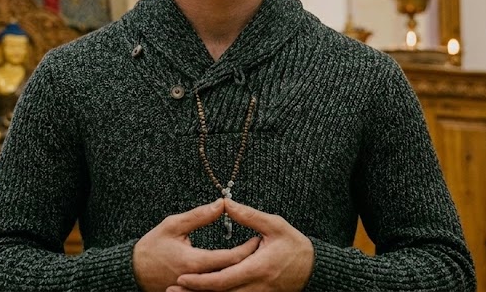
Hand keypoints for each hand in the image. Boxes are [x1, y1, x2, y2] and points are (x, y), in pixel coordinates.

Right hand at [133, 199, 260, 291]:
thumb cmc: (152, 246)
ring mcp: (195, 290)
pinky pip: (215, 290)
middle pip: (232, 273)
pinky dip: (227, 282)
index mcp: (195, 262)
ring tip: (254, 260)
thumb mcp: (173, 225)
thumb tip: (222, 204)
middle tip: (262, 249)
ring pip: (225, 285)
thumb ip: (199, 216)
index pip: (230, 258)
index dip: (248, 249)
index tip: (259, 238)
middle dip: (249, 262)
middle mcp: (198, 279)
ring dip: (241, 273)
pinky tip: (237, 272)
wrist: (132, 272)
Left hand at [170, 200, 312, 291]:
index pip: (223, 279)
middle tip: (171, 290)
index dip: (200, 281)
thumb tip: (225, 203)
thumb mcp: (274, 225)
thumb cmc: (295, 245)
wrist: (314, 269)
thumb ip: (249, 216)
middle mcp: (255, 287)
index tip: (181, 277)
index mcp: (257, 268)